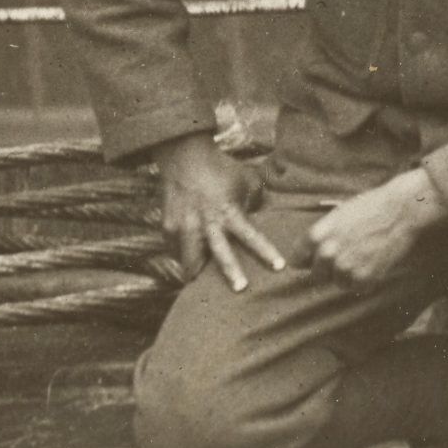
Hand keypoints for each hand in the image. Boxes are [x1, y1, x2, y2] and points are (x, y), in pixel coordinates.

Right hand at [153, 133, 288, 291]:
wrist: (184, 157)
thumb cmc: (221, 169)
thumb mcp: (247, 181)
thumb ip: (257, 202)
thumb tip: (266, 217)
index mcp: (228, 212)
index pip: (252, 237)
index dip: (266, 253)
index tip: (280, 267)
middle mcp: (205, 224)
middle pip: (218, 256)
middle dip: (230, 274)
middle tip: (240, 289)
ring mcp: (183, 228)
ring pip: (189, 261)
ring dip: (198, 274)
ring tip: (202, 287)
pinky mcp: (167, 229)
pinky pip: (176, 251)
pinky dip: (184, 257)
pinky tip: (191, 263)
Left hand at [308, 169, 447, 286]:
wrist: (403, 209)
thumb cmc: (371, 207)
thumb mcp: (338, 215)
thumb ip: (321, 237)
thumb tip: (309, 257)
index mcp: (316, 236)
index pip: (297, 261)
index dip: (310, 259)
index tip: (321, 257)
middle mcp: (326, 254)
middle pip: (317, 276)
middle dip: (330, 269)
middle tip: (350, 255)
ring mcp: (345, 267)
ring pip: (338, 283)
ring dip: (349, 275)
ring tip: (366, 256)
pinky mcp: (363, 278)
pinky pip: (358, 287)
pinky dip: (366, 279)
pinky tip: (375, 261)